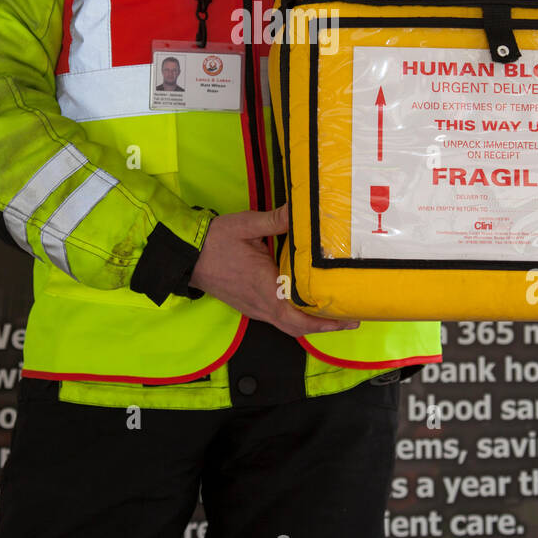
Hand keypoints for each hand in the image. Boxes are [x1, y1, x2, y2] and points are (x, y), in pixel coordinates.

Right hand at [188, 203, 359, 336]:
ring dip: (312, 323)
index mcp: (264, 287)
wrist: (186, 255)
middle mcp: (261, 304)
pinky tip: (307, 305)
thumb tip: (301, 210)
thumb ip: (276, 220)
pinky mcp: (249, 305)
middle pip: (297, 327)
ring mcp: (254, 308)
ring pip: (287, 325)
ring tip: (335, 313)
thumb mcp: (246, 225)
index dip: (324, 320)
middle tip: (351, 318)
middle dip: (326, 326)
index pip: (298, 314)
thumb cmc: (214, 242)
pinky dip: (296, 317)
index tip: (347, 316)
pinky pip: (278, 318)